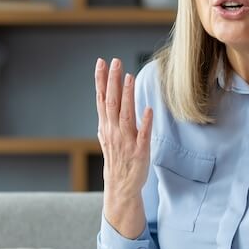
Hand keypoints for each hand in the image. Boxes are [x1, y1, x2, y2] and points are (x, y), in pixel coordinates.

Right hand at [95, 57, 152, 202]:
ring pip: (126, 114)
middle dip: (112, 81)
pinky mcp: (140, 151)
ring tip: (129, 77)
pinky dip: (145, 123)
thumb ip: (106, 118)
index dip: (100, 80)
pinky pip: (143, 135)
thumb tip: (102, 100)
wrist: (121, 187)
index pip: (101, 99)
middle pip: (111, 102)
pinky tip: (148, 110)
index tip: (101, 62)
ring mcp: (126, 141)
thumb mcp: (107, 137)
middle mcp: (114, 131)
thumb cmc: (116, 160)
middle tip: (114, 61)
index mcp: (106, 126)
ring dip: (127, 96)